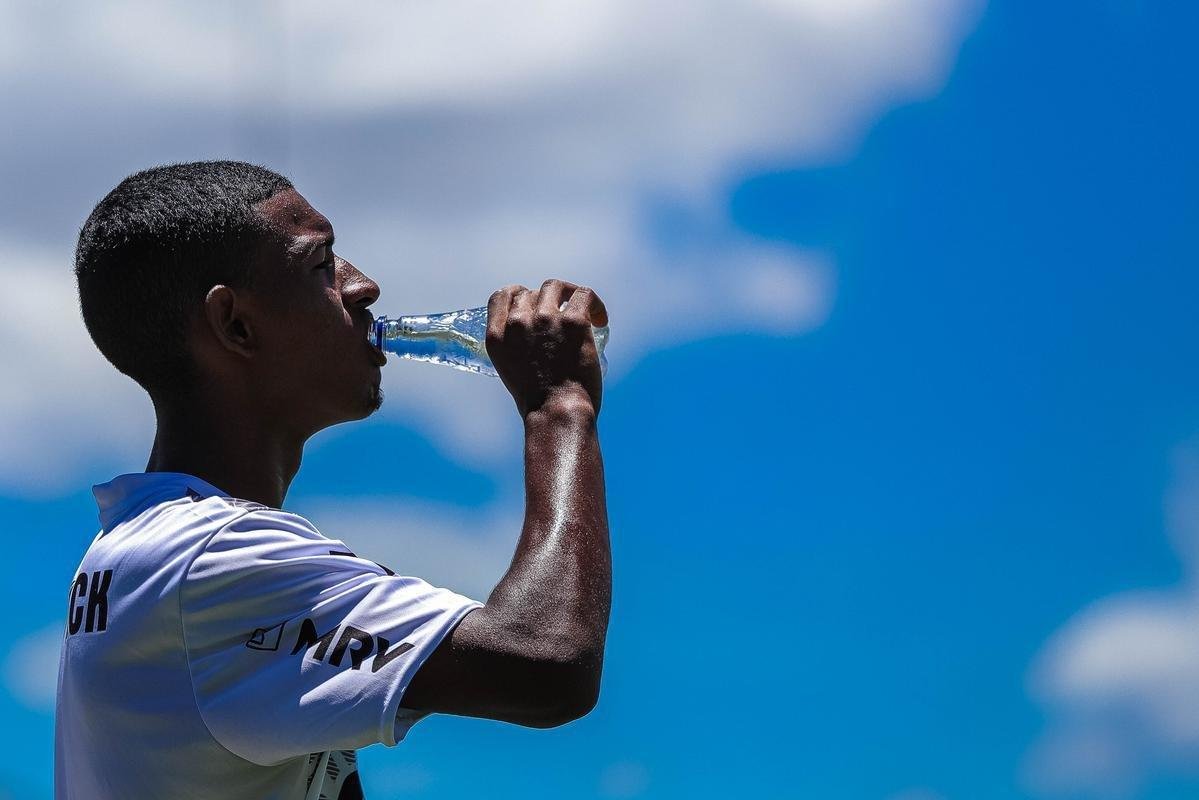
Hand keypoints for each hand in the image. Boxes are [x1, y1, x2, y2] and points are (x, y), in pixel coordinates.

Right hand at [485, 279, 607, 417]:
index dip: (518, 295)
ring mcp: (544, 320)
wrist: (557, 413)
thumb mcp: (511, 370)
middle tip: (563, 318)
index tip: (532, 304)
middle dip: (546, 303)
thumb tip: (535, 332)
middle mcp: (517, 323)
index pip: (501, 296)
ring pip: (555, 287)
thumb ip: (516, 345)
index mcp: (497, 337)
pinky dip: (595, 304)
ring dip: (567, 294)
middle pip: (530, 293)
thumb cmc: (539, 401)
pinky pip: (583, 294)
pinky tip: (600, 320)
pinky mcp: (572, 322)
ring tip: (582, 310)